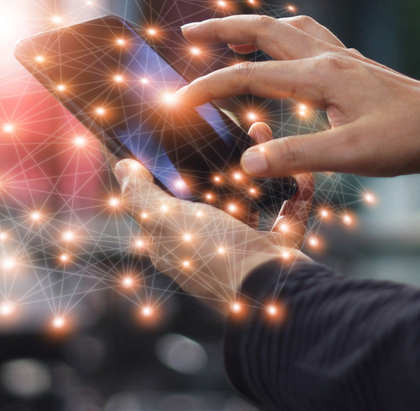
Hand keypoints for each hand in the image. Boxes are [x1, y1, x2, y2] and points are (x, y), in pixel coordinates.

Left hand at [115, 122, 311, 314]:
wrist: (271, 289)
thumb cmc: (214, 257)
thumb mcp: (165, 220)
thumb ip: (141, 194)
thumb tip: (123, 167)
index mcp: (177, 241)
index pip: (168, 200)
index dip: (176, 169)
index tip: (186, 137)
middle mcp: (209, 244)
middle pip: (214, 194)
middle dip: (223, 161)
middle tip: (230, 129)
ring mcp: (245, 247)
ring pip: (253, 197)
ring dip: (259, 167)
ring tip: (261, 136)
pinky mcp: (278, 247)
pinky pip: (289, 212)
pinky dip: (295, 191)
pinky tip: (296, 167)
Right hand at [175, 15, 419, 181]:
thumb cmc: (407, 141)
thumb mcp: (351, 154)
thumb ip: (296, 157)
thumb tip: (247, 163)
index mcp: (320, 75)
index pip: (249, 75)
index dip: (209, 86)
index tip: (178, 99)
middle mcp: (329, 57)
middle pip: (264, 30)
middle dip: (222, 30)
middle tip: (188, 36)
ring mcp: (344, 58)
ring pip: (288, 28)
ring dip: (254, 29)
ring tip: (230, 39)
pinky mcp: (354, 67)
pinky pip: (310, 37)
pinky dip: (284, 37)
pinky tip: (285, 54)